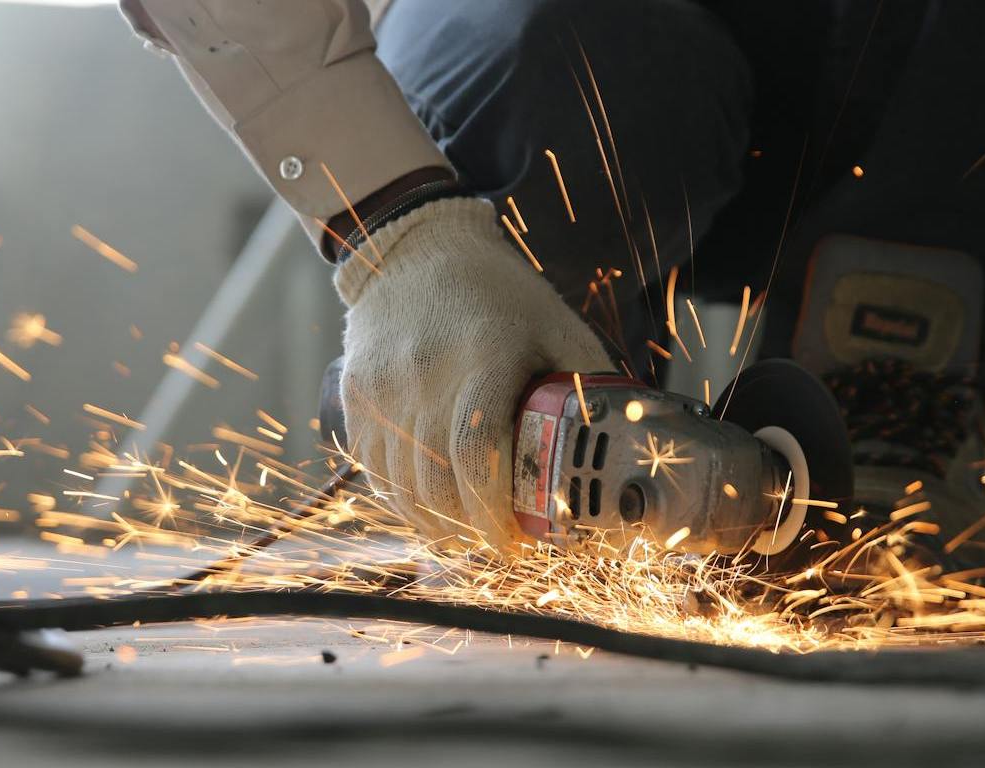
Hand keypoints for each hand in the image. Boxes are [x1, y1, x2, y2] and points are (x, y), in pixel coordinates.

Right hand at [335, 197, 610, 549]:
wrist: (414, 251)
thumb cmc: (499, 293)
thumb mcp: (557, 326)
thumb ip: (588, 383)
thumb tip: (628, 444)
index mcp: (485, 358)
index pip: (478, 455)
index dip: (493, 513)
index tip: (514, 543)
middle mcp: (425, 375)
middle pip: (437, 482)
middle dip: (467, 529)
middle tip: (497, 545)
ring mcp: (383, 387)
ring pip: (400, 485)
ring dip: (434, 524)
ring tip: (463, 536)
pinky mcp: (355, 394)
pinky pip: (373, 468)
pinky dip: (400, 501)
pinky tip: (427, 510)